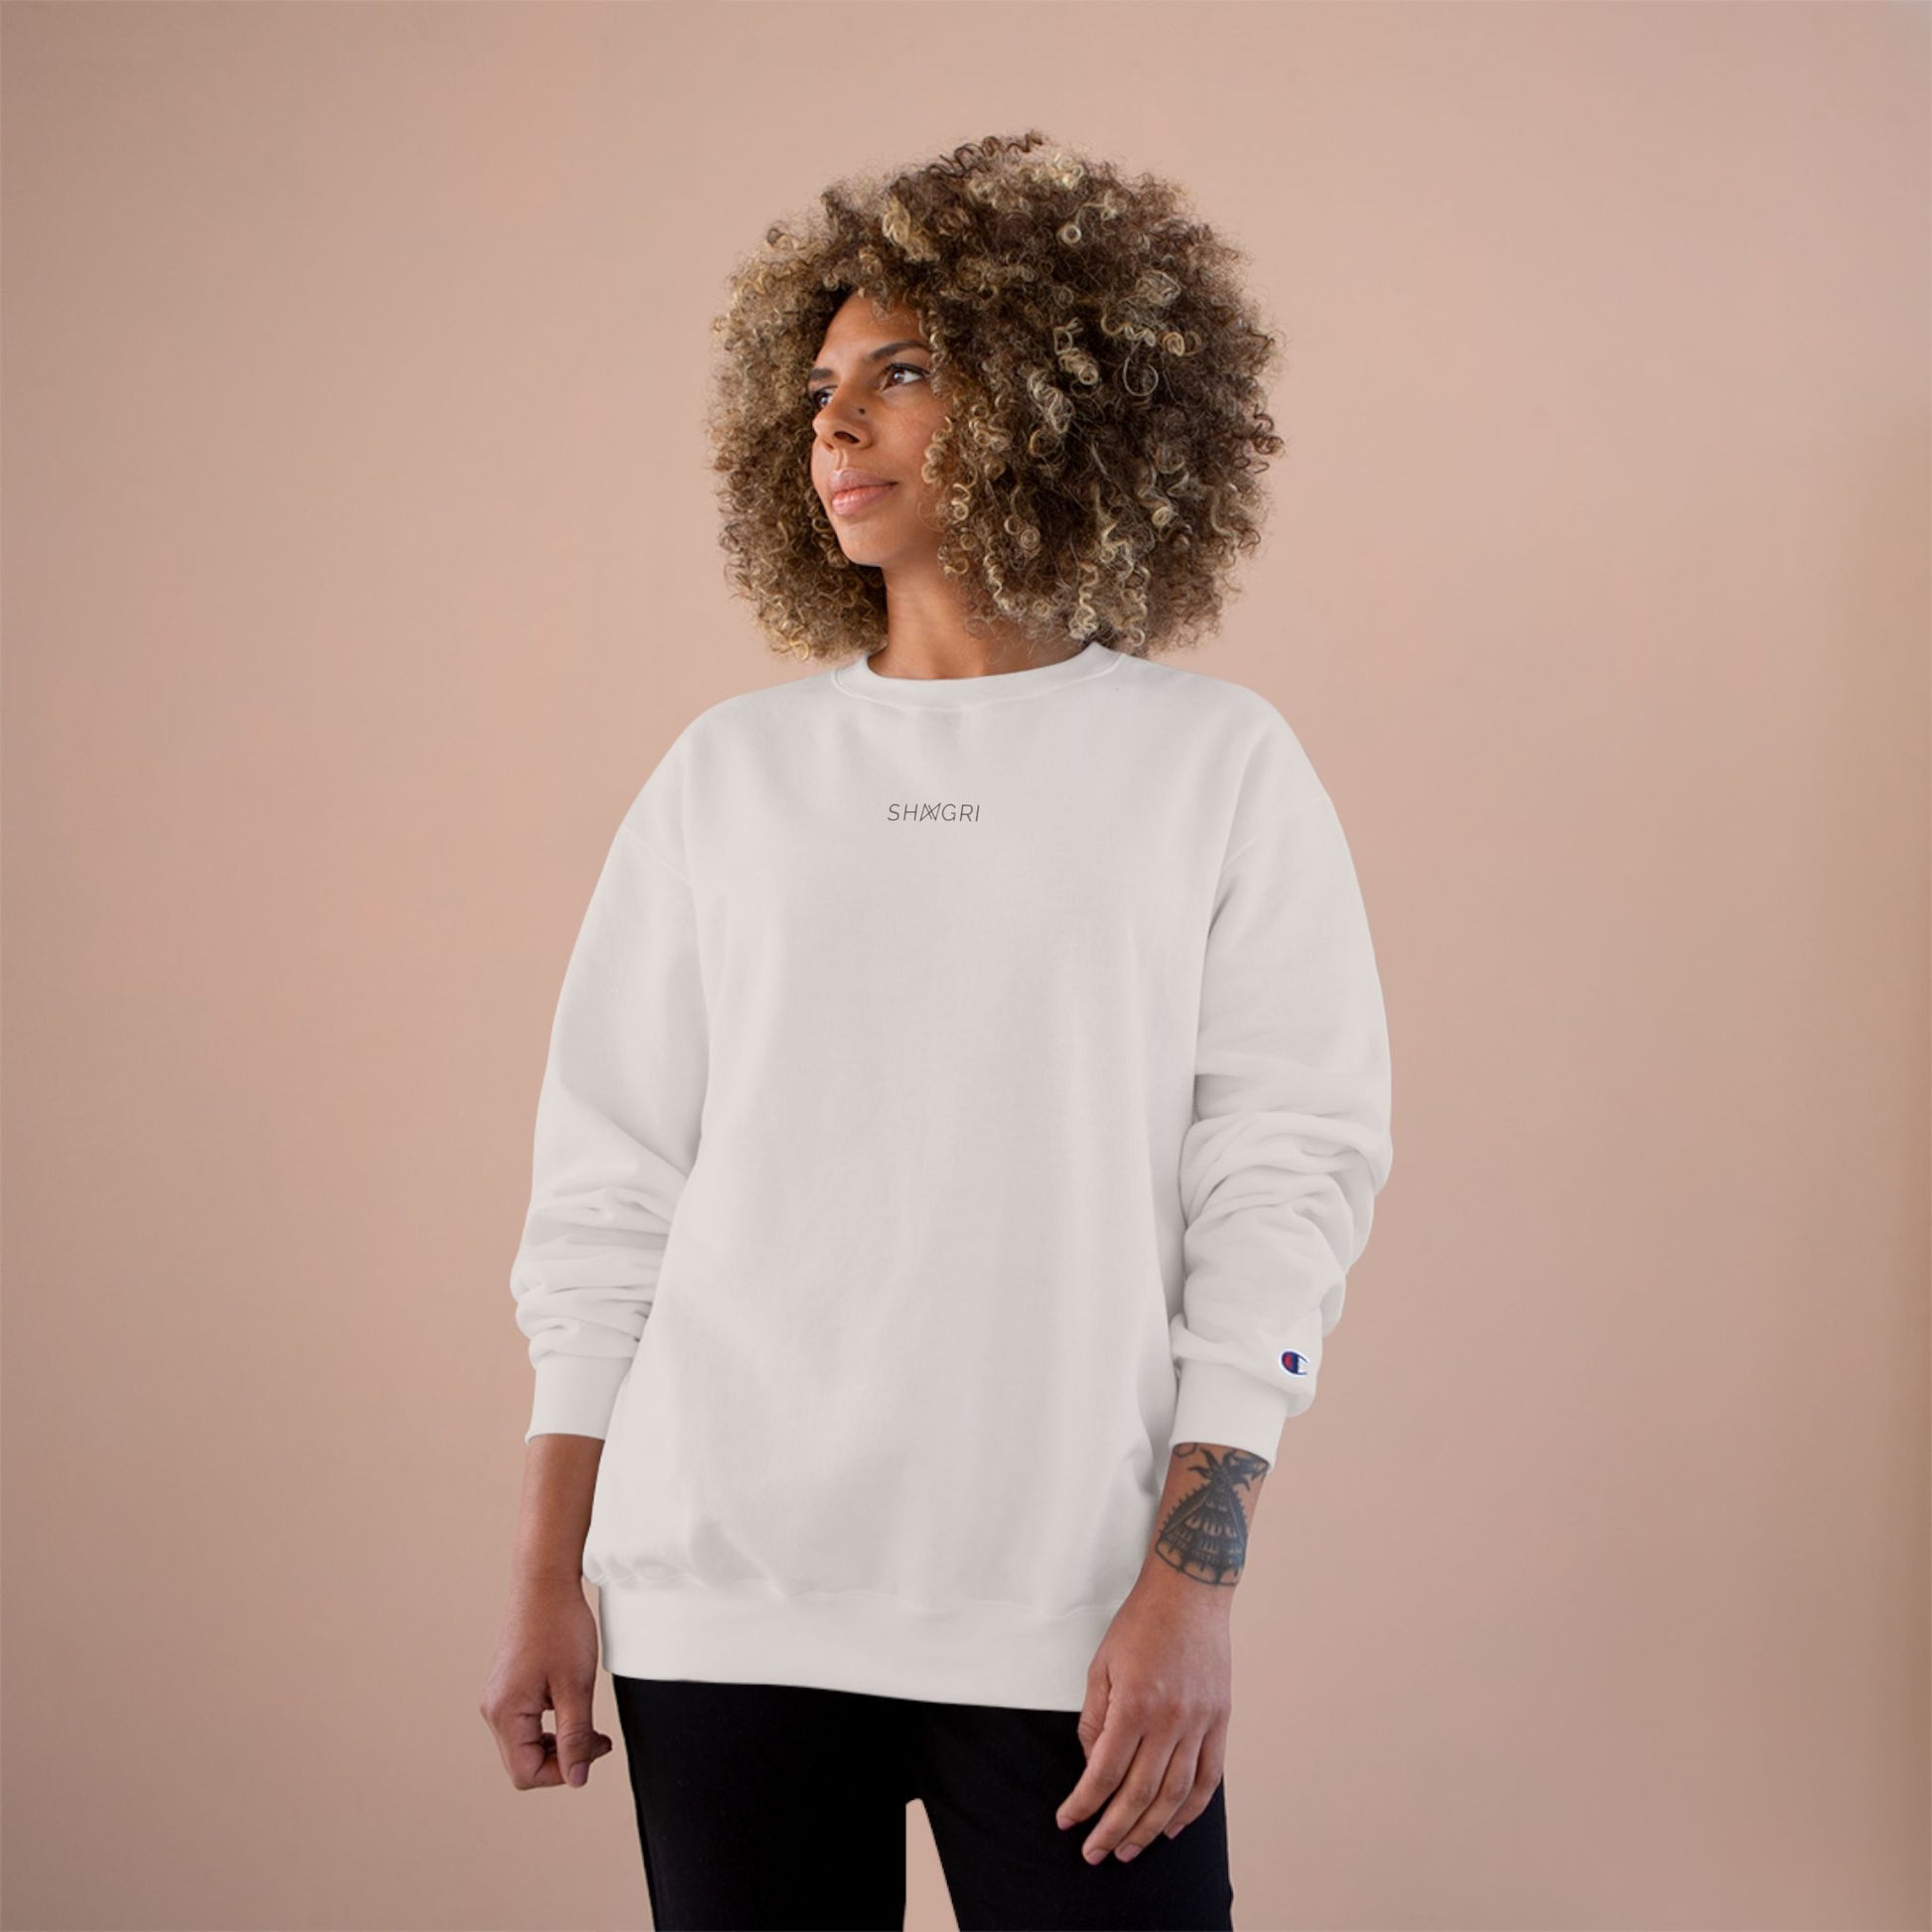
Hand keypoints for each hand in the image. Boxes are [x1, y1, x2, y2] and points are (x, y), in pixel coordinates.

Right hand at [479, 1575, 613, 1789]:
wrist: (545, 1583)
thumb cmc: (560, 1627)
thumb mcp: (576, 1686)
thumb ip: (576, 1736)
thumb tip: (576, 1779)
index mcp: (505, 1714)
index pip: (526, 1773)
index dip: (563, 1771)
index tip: (593, 1749)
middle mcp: (494, 1710)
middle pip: (524, 1762)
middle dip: (563, 1757)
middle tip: (598, 1738)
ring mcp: (499, 1698)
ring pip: (526, 1744)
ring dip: (559, 1741)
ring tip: (587, 1720)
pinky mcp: (508, 1687)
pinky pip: (526, 1722)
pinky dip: (551, 1724)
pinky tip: (571, 1704)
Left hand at [1054, 1569, 1231, 1862]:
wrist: (1189, 1592)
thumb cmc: (1139, 1624)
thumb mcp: (1101, 1665)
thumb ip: (1095, 1719)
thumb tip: (1094, 1767)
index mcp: (1134, 1704)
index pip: (1105, 1772)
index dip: (1084, 1803)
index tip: (1068, 1821)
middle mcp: (1170, 1720)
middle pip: (1140, 1793)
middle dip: (1114, 1829)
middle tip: (1095, 1853)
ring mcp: (1200, 1722)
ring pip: (1176, 1794)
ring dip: (1151, 1829)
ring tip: (1129, 1850)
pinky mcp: (1220, 1720)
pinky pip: (1209, 1778)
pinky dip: (1192, 1809)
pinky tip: (1173, 1827)